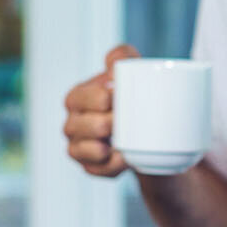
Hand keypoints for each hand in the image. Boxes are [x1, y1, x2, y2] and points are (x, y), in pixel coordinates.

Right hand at [64, 44, 139, 176]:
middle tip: (122, 120)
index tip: (116, 95)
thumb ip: (122, 57)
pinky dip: (109, 166)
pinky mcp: (90, 166)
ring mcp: (79, 146)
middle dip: (101, 123)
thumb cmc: (135, 96)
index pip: (78, 97)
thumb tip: (115, 62)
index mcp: (78, 97)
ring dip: (101, 146)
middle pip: (77, 125)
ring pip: (80, 149)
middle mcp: (73, 122)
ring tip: (122, 142)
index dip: (96, 97)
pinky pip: (93, 169)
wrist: (153, 130)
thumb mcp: (132, 71)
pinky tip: (123, 159)